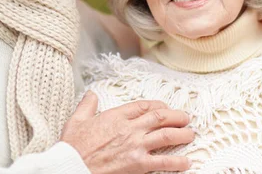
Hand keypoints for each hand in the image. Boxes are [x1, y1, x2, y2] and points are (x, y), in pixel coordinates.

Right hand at [61, 91, 194, 173]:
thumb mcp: (76, 121)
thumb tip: (91, 94)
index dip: (159, 105)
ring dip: (182, 134)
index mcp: (116, 116)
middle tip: (186, 118)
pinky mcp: (138, 165)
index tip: (165, 107)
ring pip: (167, 135)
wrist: (70, 167)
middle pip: (161, 117)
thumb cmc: (72, 148)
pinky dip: (177, 162)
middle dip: (177, 117)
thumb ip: (87, 105)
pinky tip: (187, 162)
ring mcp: (136, 146)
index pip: (144, 106)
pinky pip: (163, 162)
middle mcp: (130, 128)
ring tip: (191, 134)